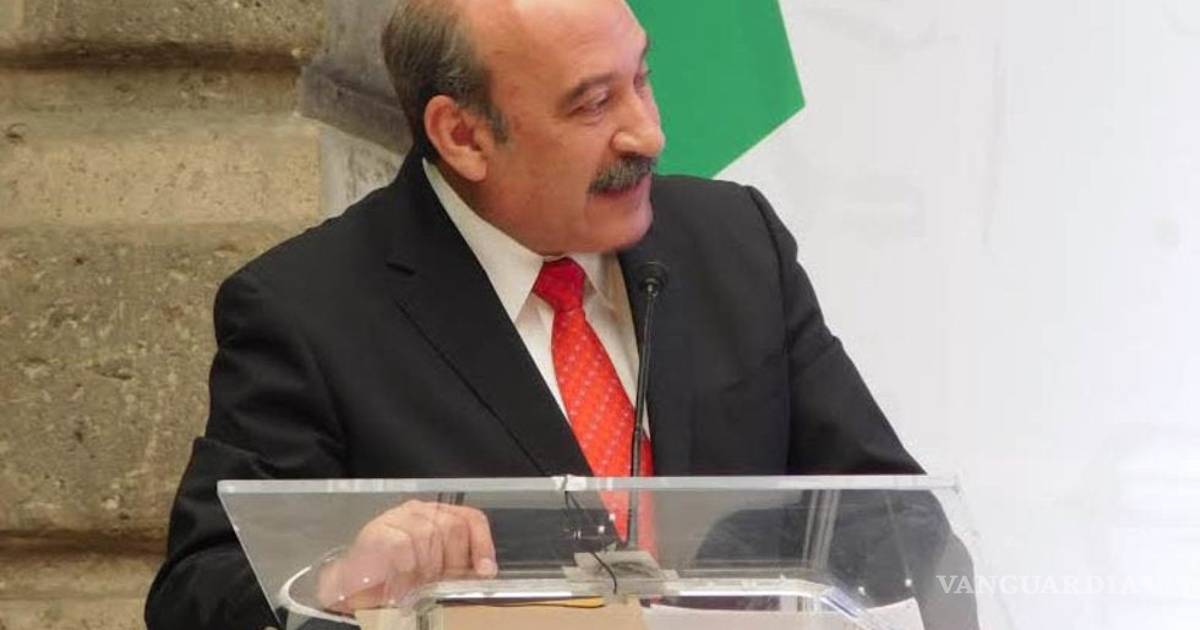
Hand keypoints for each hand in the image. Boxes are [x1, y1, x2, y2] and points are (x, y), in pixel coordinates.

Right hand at [315, 500, 497, 612]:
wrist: (354, 589)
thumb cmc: (396, 580)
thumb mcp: (434, 572)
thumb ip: (457, 566)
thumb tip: (484, 574)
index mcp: (438, 517)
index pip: (471, 519)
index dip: (482, 545)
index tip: (486, 571)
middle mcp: (420, 512)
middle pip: (453, 527)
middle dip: (451, 563)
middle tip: (438, 585)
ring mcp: (398, 518)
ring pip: (429, 536)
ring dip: (425, 570)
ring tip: (416, 589)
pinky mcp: (378, 531)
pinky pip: (403, 547)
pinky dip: (406, 573)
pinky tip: (403, 588)